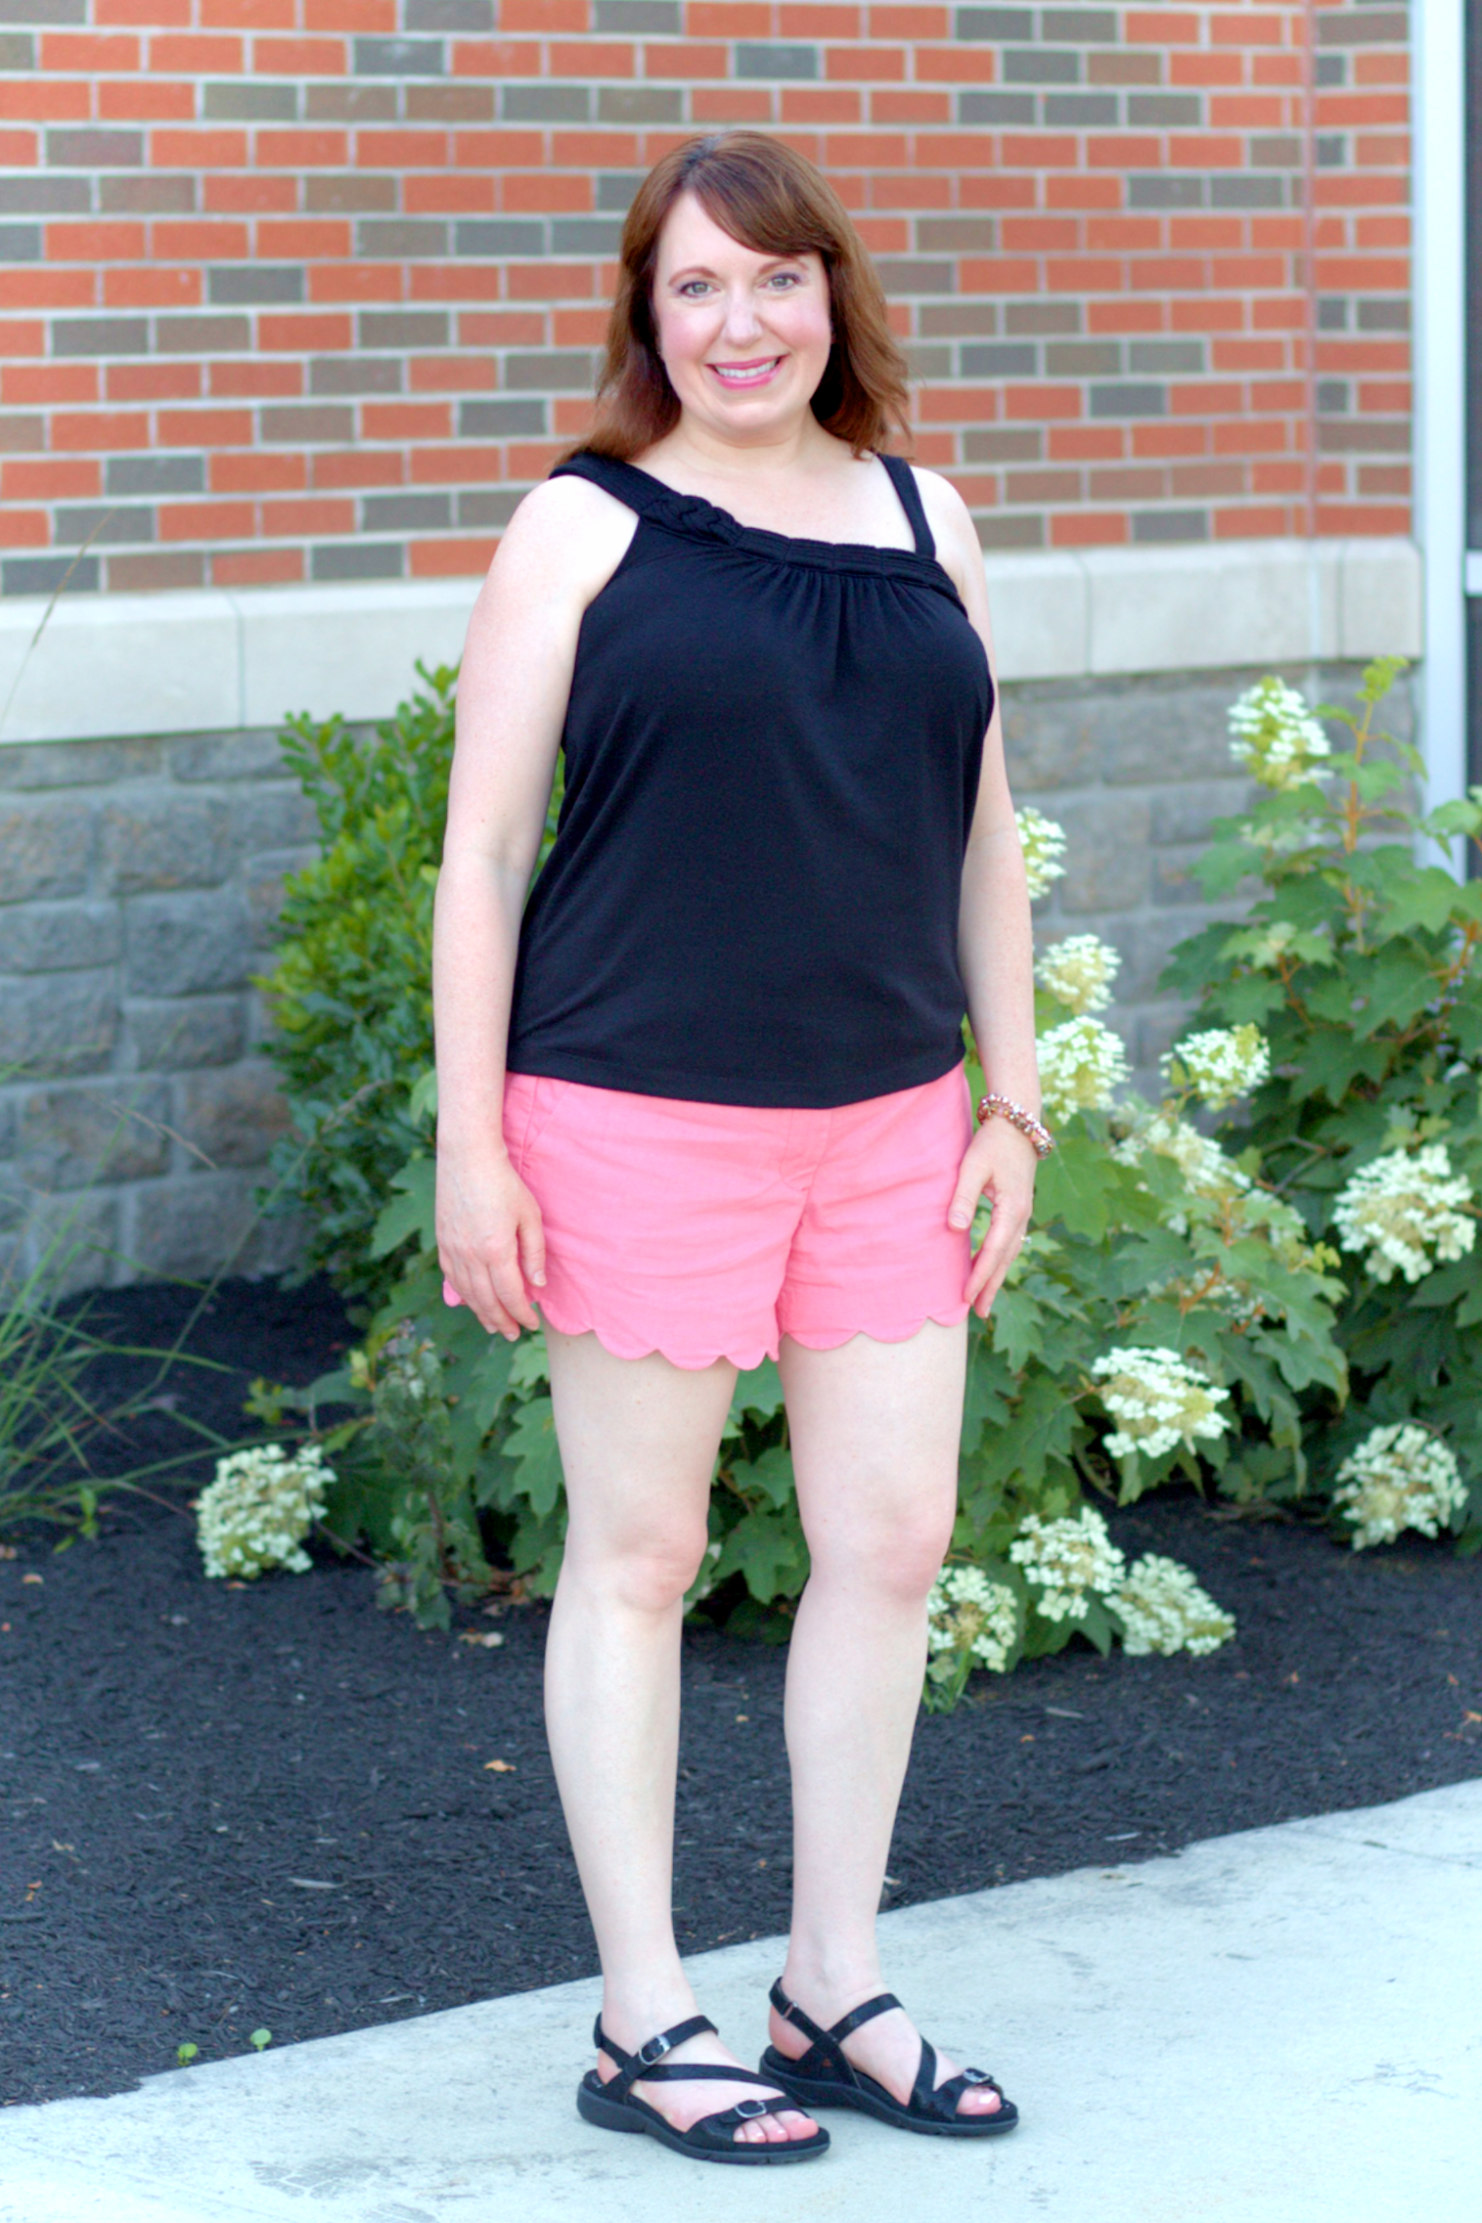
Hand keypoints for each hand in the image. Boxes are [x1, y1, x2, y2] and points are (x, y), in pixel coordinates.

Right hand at [436, 1148, 545, 1340]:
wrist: (467, 1157)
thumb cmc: (504, 1183)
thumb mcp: (530, 1215)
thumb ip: (534, 1252)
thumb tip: (537, 1285)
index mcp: (496, 1250)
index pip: (510, 1295)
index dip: (522, 1313)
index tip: (532, 1324)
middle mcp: (470, 1255)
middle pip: (486, 1300)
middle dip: (502, 1321)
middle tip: (514, 1334)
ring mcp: (452, 1249)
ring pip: (467, 1293)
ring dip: (481, 1313)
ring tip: (494, 1325)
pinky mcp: (442, 1241)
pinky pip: (452, 1277)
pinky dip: (463, 1294)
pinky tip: (471, 1301)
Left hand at [948, 1119, 1037, 1318]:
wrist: (1018, 1125)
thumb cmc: (992, 1143)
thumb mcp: (973, 1166)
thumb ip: (963, 1197)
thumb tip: (955, 1229)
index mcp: (1012, 1208)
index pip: (994, 1250)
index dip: (980, 1275)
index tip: (966, 1296)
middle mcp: (1022, 1216)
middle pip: (1005, 1259)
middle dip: (991, 1287)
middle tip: (978, 1313)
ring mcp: (1023, 1214)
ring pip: (1010, 1253)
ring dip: (996, 1277)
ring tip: (984, 1302)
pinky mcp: (1018, 1209)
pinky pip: (1010, 1243)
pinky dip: (1000, 1261)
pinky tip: (989, 1270)